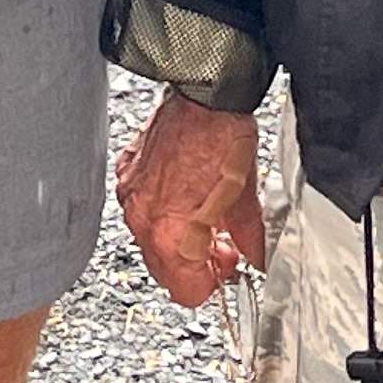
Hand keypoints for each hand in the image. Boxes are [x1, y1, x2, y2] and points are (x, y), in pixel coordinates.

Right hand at [115, 89, 267, 306]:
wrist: (203, 90)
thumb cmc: (223, 135)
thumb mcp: (248, 197)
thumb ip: (250, 239)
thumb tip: (257, 259)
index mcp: (171, 234)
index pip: (186, 292)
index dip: (212, 284)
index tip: (227, 267)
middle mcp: (143, 220)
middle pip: (165, 272)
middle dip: (194, 264)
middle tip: (220, 243)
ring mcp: (130, 195)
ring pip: (150, 242)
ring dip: (177, 239)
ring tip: (204, 216)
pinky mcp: (126, 173)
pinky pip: (140, 209)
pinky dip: (161, 211)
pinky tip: (185, 193)